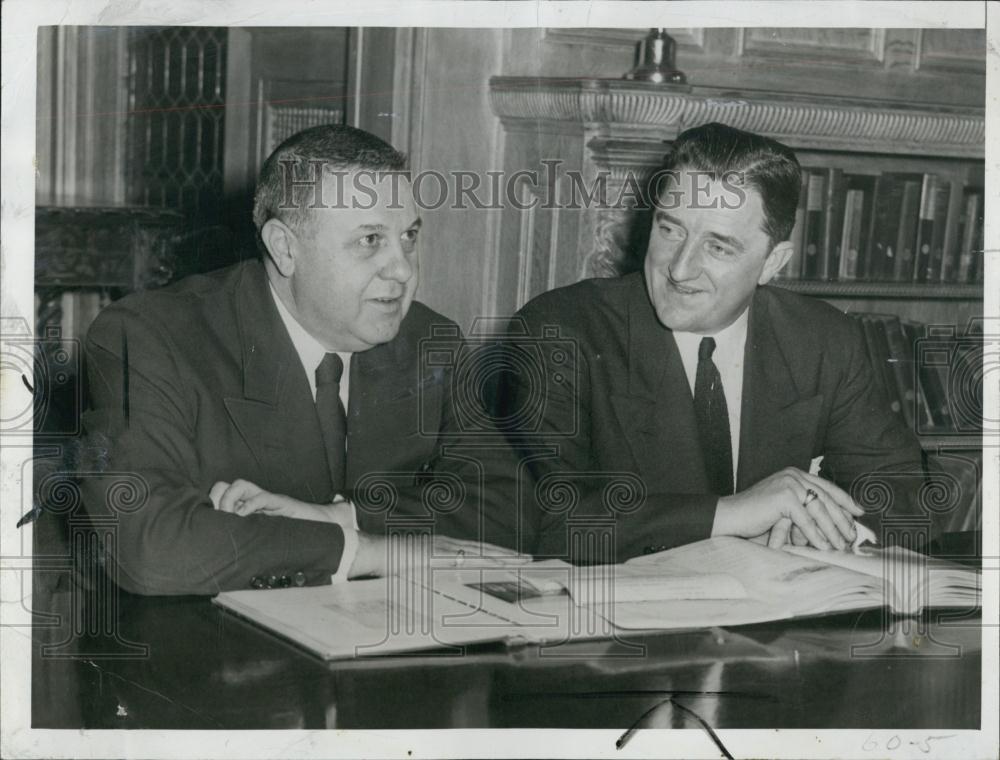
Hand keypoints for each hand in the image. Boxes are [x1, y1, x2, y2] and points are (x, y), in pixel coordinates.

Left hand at [210, 480, 353, 527]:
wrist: (321, 527)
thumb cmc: (292, 536)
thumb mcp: (263, 537)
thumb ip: (247, 538)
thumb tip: (224, 553)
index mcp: (246, 508)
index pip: (221, 494)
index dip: (211, 504)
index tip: (208, 522)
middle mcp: (253, 500)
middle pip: (224, 485)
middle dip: (216, 499)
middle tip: (218, 518)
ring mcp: (267, 499)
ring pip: (240, 485)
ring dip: (230, 500)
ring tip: (231, 516)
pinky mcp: (280, 502)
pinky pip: (261, 497)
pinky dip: (250, 506)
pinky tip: (245, 517)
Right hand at [348, 533, 531, 578]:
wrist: (374, 553)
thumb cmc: (388, 564)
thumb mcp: (412, 571)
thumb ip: (425, 576)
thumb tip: (432, 585)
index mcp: (441, 549)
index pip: (474, 551)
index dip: (494, 554)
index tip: (511, 558)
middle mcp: (448, 545)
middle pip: (485, 550)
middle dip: (507, 555)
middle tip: (528, 560)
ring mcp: (446, 548)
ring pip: (484, 552)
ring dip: (505, 557)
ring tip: (524, 561)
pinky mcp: (443, 554)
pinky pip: (472, 559)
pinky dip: (488, 561)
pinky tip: (501, 564)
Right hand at [712, 467, 862, 549]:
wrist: (730, 516)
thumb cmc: (754, 515)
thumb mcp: (784, 507)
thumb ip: (804, 507)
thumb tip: (832, 522)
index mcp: (794, 474)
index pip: (826, 486)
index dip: (844, 499)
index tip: (858, 512)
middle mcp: (793, 475)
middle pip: (826, 498)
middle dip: (842, 519)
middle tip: (852, 535)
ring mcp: (789, 484)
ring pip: (819, 510)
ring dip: (832, 530)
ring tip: (840, 545)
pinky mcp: (784, 497)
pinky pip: (806, 520)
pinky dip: (816, 535)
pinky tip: (823, 546)